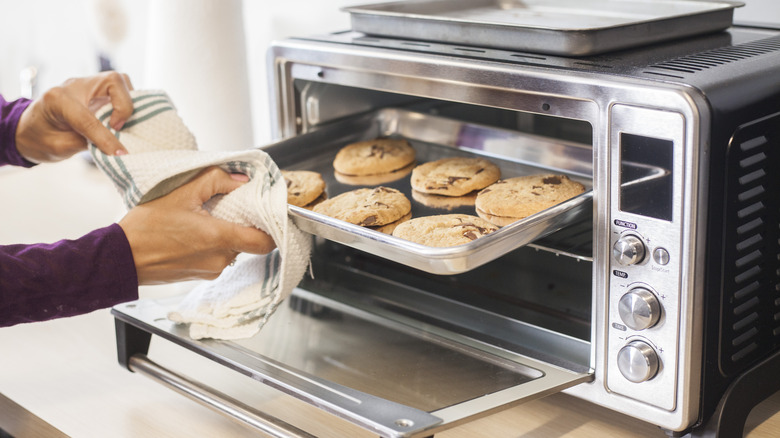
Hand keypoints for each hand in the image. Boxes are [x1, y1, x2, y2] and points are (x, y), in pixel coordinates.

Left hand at [15, 71, 133, 161]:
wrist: (29, 129)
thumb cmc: (40, 139)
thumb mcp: (59, 148)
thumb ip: (87, 144)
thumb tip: (116, 148)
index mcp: (57, 100)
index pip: (88, 117)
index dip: (106, 138)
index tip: (120, 154)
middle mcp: (74, 86)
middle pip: (112, 81)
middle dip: (124, 106)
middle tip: (118, 127)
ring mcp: (86, 85)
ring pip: (119, 81)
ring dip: (127, 101)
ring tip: (121, 123)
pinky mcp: (96, 90)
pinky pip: (119, 89)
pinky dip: (126, 102)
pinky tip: (121, 118)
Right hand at [118, 167, 276, 284]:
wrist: (120, 259)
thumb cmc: (145, 228)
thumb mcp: (180, 193)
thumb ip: (215, 181)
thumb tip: (240, 180)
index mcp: (219, 238)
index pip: (265, 241)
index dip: (272, 227)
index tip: (268, 214)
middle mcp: (219, 259)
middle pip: (249, 242)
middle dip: (243, 224)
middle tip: (229, 208)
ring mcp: (211, 270)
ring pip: (233, 250)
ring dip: (226, 234)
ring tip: (205, 219)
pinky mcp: (201, 276)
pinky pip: (218, 258)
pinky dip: (214, 245)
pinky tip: (194, 233)